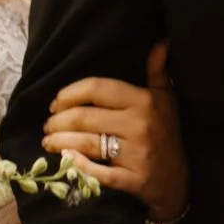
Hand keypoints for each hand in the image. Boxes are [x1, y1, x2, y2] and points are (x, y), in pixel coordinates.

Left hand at [45, 41, 187, 217]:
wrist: (177, 178)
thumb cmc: (165, 132)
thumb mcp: (165, 98)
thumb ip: (157, 71)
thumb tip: (161, 43)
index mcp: (143, 101)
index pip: (96, 89)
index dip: (69, 94)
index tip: (55, 103)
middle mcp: (139, 125)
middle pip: (84, 117)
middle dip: (57, 121)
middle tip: (47, 126)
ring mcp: (137, 154)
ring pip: (87, 144)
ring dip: (60, 142)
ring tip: (48, 142)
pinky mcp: (133, 180)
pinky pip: (99, 173)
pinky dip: (79, 166)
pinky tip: (66, 160)